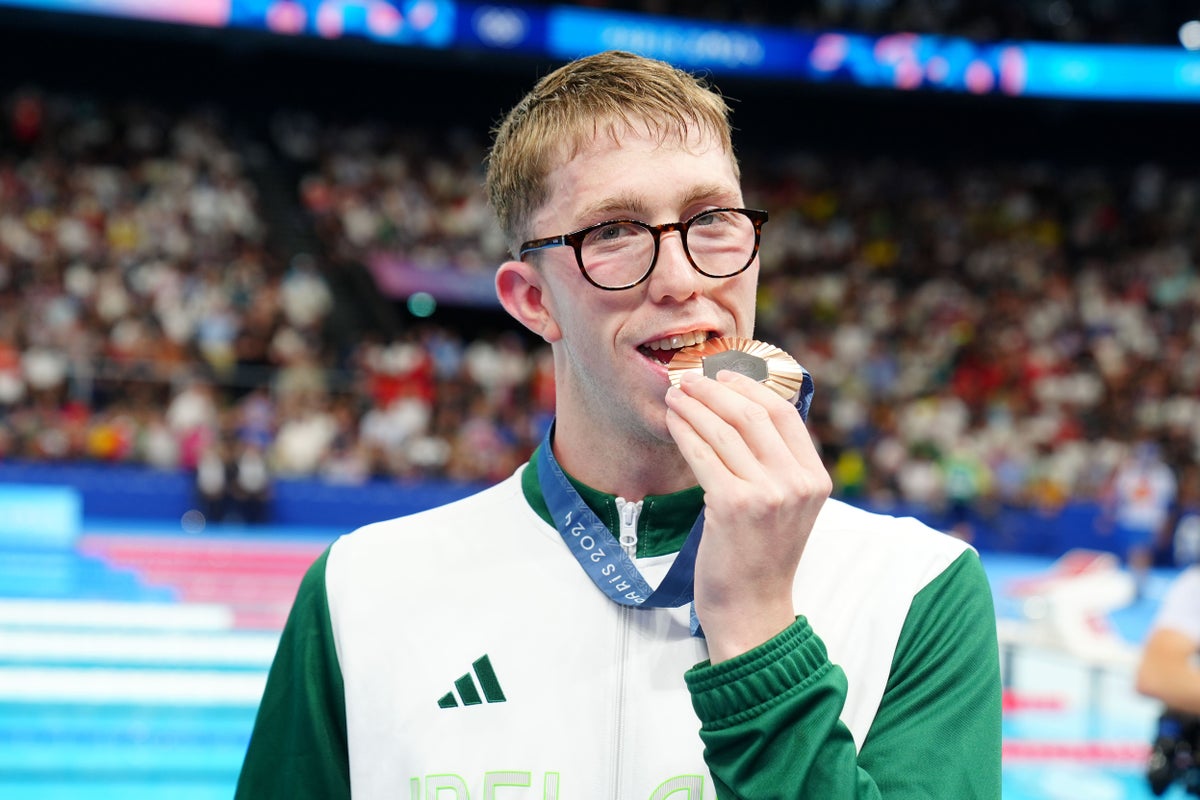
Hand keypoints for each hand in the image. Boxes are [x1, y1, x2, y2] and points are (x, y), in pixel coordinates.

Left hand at [665, 369, 830, 662]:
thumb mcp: (786, 508)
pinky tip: (672, 421)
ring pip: (725, 430)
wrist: (751, 610)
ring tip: (674, 395)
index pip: (785, 414)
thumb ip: (776, 466)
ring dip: (694, 406)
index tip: (723, 375)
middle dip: (716, 390)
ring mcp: (768, 494)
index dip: (751, 387)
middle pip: (754, 414)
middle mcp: (797, 483)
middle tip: (689, 379)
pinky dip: (684, 431)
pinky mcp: (733, 506)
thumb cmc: (760, 558)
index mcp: (816, 479)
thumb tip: (741, 412)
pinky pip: (703, 454)